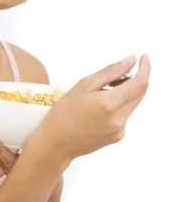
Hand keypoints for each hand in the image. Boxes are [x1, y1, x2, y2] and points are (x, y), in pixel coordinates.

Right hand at [26, 54, 150, 167]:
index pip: (140, 84)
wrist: (55, 143)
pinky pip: (124, 115)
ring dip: (125, 92)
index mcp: (109, 104)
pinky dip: (118, 105)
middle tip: (116, 74)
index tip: (143, 58)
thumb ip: (111, 72)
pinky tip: (99, 106)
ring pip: (132, 104)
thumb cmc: (63, 113)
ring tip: (102, 91)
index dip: (145, 68)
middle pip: (139, 94)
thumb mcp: (84, 85)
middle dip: (134, 79)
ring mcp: (119, 130)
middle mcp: (119, 119)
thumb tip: (131, 61)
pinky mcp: (117, 136)